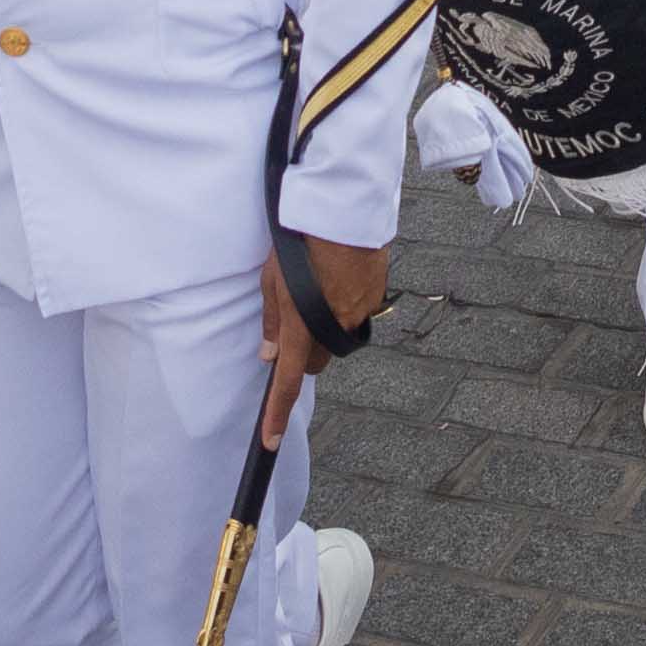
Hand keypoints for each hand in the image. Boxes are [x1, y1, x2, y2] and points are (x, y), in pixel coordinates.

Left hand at [254, 233, 391, 437]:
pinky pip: (355, 315)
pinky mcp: (375, 298)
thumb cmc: (301, 238)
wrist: (343, 206)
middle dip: (303, 356)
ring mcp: (358, 313)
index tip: (271, 439)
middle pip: (316, 362)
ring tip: (317, 290)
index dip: (277, 413)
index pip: (287, 381)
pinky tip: (336, 279)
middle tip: (294, 327)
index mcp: (301, 324)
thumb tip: (270, 353)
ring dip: (325, 328)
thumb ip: (273, 320)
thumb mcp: (273, 277)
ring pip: (337, 339)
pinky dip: (344, 307)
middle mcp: (333, 326)